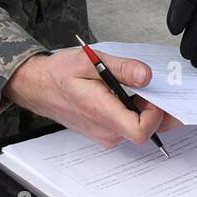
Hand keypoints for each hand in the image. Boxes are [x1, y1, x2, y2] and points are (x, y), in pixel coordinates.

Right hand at [4, 50, 181, 149]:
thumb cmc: (59, 74)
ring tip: (143, 88)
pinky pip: (130, 127)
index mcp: (101, 113)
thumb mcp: (90, 61)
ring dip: (149, 110)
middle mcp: (105, 130)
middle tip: (159, 87)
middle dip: (159, 110)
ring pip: (140, 130)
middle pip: (147, 131)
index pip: (141, 131)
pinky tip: (134, 95)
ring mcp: (105, 134)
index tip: (156, 95)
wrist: (38, 87)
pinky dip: (138, 113)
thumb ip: (122, 68)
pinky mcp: (105, 132)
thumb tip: (146, 75)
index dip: (157, 115)